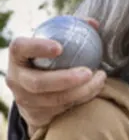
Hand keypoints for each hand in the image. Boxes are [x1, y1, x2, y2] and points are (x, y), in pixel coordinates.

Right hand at [5, 18, 105, 133]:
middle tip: (88, 72)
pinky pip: (63, 110)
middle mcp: (16, 79)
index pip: (21, 48)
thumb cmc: (50, 61)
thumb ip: (73, 31)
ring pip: (54, 100)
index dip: (38, 47)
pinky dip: (82, 99)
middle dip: (65, 79)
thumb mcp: (55, 44)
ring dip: (82, 91)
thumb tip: (94, 24)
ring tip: (100, 79)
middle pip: (37, 82)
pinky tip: (96, 89)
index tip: (60, 47)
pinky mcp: (37, 115)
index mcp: (18, 56)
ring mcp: (25, 100)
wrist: (37, 93)